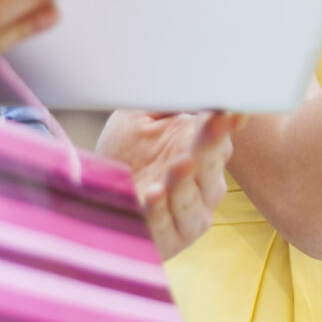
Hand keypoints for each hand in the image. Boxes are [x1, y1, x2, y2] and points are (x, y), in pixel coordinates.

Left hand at [98, 109, 244, 259]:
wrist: (94, 193)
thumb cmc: (124, 153)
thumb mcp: (140, 118)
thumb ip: (167, 102)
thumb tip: (193, 80)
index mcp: (203, 153)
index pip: (220, 138)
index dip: (224, 124)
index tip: (227, 109)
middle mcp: (204, 186)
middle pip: (211, 168)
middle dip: (210, 145)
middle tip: (213, 123)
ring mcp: (189, 216)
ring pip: (192, 202)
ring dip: (185, 183)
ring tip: (179, 164)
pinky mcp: (167, 240)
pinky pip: (165, 226)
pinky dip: (159, 211)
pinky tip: (153, 193)